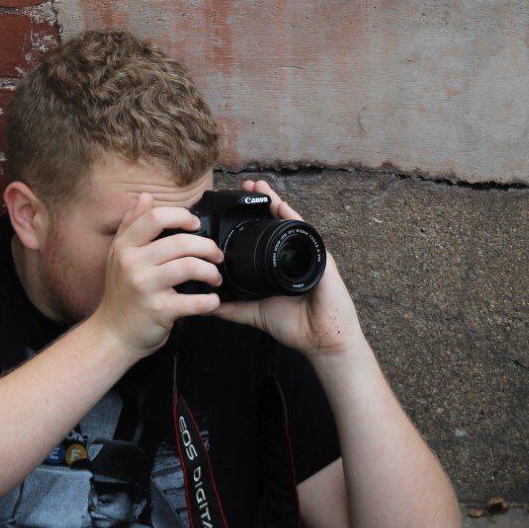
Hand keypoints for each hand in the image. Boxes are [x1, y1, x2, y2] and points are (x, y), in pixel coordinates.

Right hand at [88, 192, 224, 359]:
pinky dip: (210, 301)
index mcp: (125, 247)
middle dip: (207, 247)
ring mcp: (145, 287)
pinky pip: (194, 301)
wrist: (112, 335)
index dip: (181, 216)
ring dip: (211, 272)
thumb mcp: (118, 256)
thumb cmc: (121, 295)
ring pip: (190, 267)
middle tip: (216, 256)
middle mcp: (132, 264)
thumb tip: (146, 197)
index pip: (155, 218)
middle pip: (180, 242)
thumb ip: (132, 225)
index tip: (196, 225)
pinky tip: (213, 301)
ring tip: (215, 278)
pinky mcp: (159, 310)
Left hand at [211, 180, 365, 357]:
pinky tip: (281, 206)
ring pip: (290, 223)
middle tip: (246, 185)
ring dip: (275, 202)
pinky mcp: (321, 260)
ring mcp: (309, 256)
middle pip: (277, 224)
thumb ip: (232, 308)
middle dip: (263, 203)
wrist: (322, 341)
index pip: (265, 236)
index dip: (252, 219)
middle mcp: (295, 256)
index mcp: (280, 266)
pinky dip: (293, 219)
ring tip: (260, 187)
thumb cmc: (296, 326)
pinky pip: (306, 235)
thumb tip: (206, 303)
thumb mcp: (255, 313)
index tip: (235, 205)